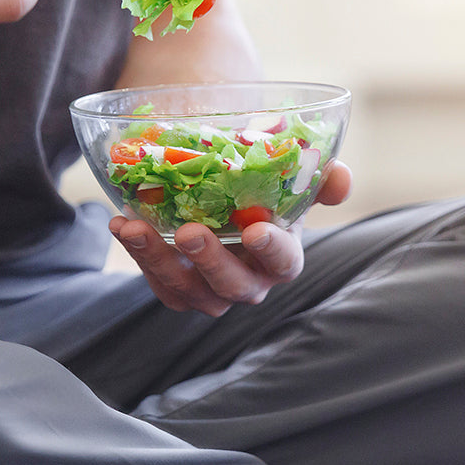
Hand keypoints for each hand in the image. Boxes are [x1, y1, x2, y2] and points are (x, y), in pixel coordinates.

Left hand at [111, 161, 351, 315]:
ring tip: (135, 228)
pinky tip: (122, 223)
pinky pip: (157, 282)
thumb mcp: (292, 173)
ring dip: (159, 262)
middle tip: (187, 232)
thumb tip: (342, 178)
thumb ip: (320, 175)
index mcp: (281, 256)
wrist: (219, 182)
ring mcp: (208, 288)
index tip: (256, 230)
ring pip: (186, 290)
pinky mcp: (175, 285)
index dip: (273, 251)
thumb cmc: (261, 182)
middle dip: (209, 262)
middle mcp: (248, 280)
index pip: (284, 263)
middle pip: (232, 286)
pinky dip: (137, 255)